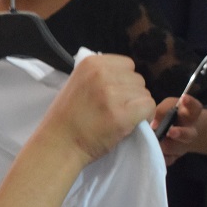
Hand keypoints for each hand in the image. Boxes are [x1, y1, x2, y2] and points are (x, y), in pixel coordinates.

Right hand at [40, 54, 154, 164]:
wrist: (58, 144)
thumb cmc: (67, 118)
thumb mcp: (77, 84)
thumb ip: (98, 77)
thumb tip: (123, 80)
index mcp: (89, 63)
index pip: (127, 64)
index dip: (124, 81)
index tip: (115, 95)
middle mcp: (101, 73)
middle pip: (138, 79)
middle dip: (131, 95)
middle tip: (116, 110)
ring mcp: (111, 93)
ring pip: (145, 94)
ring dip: (137, 107)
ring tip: (120, 118)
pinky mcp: (121, 114)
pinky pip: (148, 107)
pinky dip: (145, 117)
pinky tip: (130, 124)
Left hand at [152, 94, 201, 164]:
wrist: (181, 132)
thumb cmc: (172, 114)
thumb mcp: (169, 106)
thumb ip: (162, 110)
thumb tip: (152, 123)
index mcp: (190, 115)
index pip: (195, 107)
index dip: (190, 103)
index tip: (184, 98)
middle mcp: (190, 131)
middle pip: (189, 134)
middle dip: (180, 133)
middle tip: (171, 132)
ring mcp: (183, 146)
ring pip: (176, 149)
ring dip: (165, 147)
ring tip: (156, 143)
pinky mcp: (174, 156)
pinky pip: (167, 159)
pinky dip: (160, 157)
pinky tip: (153, 155)